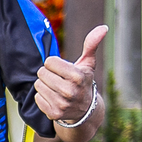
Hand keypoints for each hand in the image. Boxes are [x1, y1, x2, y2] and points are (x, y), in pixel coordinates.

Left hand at [34, 24, 107, 140]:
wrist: (84, 110)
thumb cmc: (83, 81)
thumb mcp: (88, 63)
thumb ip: (91, 44)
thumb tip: (103, 27)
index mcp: (77, 76)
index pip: (49, 61)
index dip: (54, 64)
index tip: (62, 69)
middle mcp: (69, 92)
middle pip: (41, 73)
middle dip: (49, 74)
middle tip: (59, 79)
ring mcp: (61, 104)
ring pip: (38, 85)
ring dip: (45, 85)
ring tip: (57, 88)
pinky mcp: (53, 113)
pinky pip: (37, 98)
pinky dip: (43, 97)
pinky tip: (54, 98)